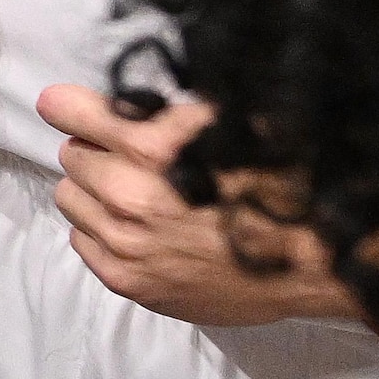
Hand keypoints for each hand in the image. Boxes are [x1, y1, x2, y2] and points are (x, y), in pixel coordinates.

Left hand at [50, 87, 354, 326]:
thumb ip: (169, 111)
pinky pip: (81, 241)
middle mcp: (129, 193)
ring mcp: (125, 242)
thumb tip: (120, 98)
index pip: (69, 111)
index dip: (69, 108)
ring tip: (134, 195)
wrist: (313, 258)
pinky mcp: (128, 280)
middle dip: (96, 151)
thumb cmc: (279, 182)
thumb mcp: (230, 122)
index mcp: (152, 145)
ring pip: (70, 198)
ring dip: (94, 191)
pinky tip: (136, 230)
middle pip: (72, 155)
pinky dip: (99, 231)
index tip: (64, 108)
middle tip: (130, 160)